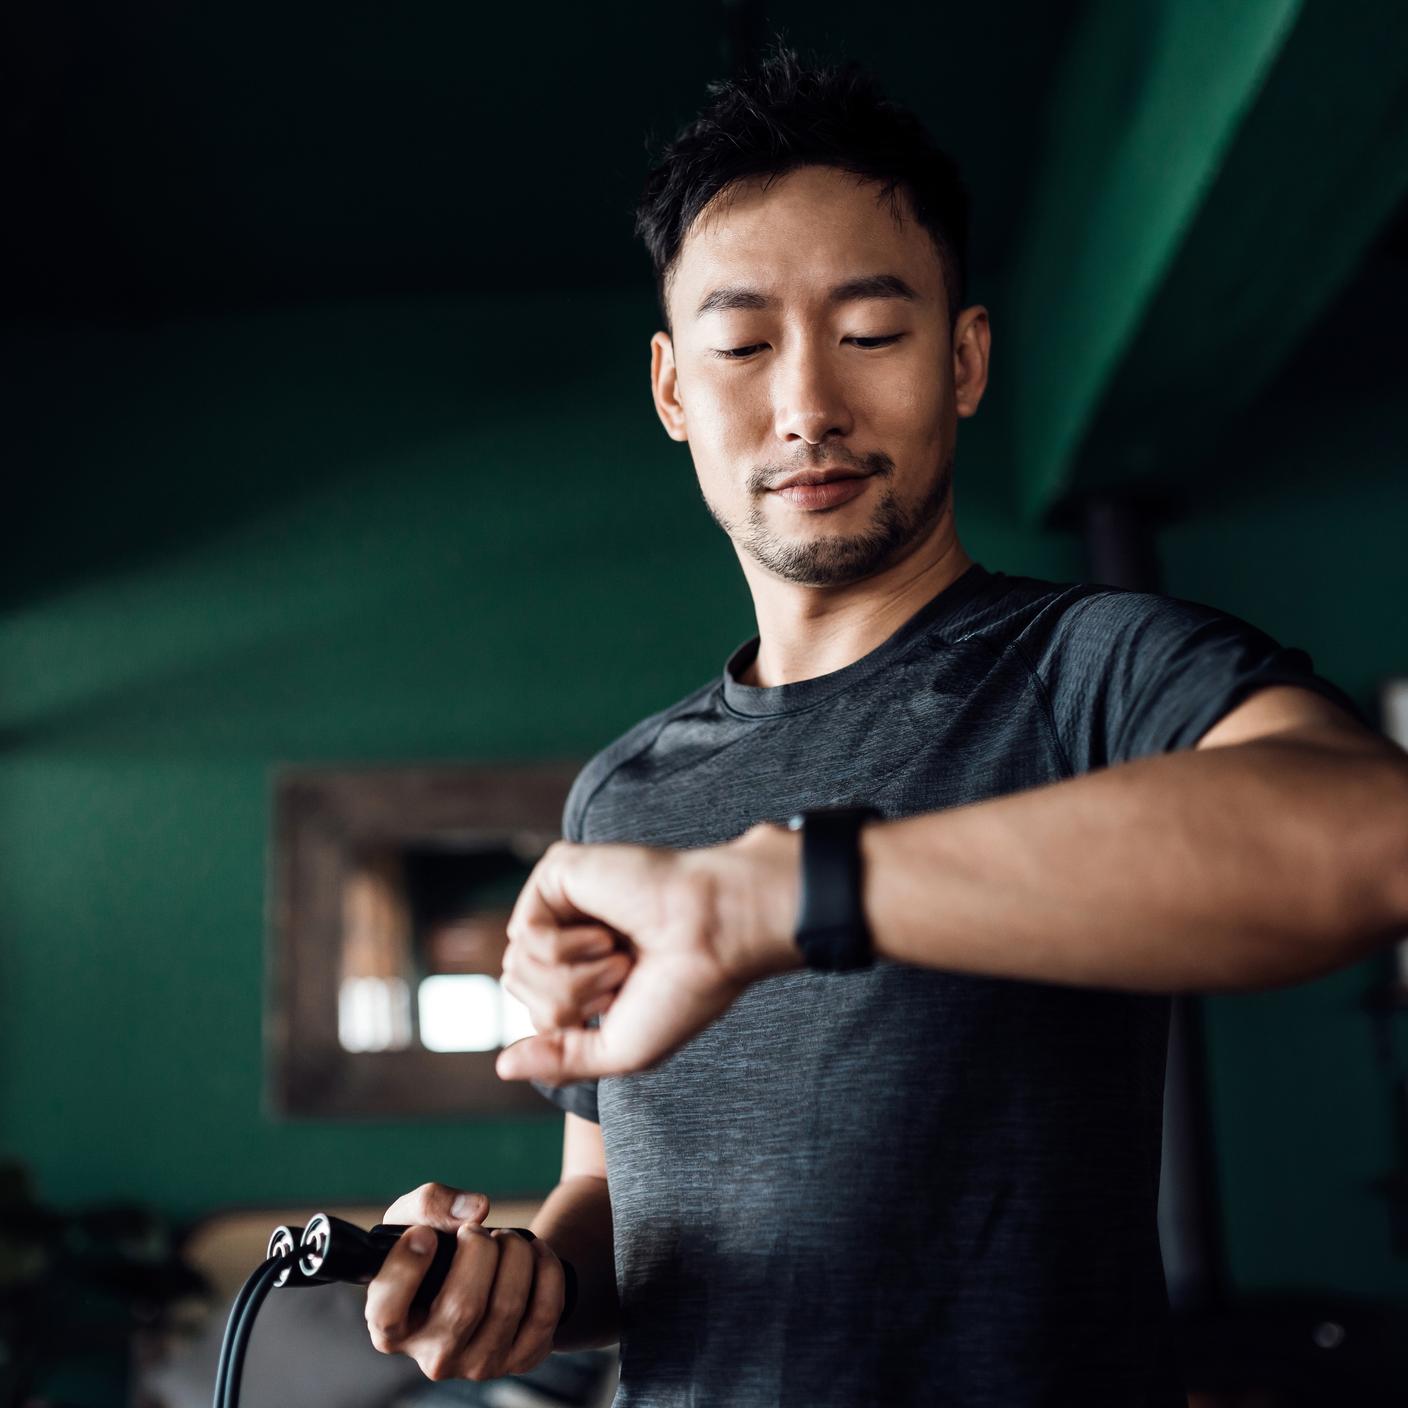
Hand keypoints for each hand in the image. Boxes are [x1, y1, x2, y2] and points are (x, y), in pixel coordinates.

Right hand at [363, 1182, 567, 1381]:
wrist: (480, 1276)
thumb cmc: (435, 1249)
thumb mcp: (413, 1219)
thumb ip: (429, 1203)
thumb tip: (475, 1210)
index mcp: (393, 1329)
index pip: (387, 1315)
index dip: (406, 1269)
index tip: (425, 1234)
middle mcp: (433, 1357)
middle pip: (464, 1307)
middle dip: (479, 1249)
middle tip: (476, 1231)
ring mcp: (479, 1364)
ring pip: (508, 1306)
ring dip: (514, 1252)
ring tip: (504, 1239)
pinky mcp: (521, 1358)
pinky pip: (546, 1312)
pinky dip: (547, 1268)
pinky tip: (533, 1251)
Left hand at [496, 822, 801, 1084]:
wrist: (713, 938)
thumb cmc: (681, 990)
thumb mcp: (620, 1049)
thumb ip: (560, 1060)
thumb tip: (502, 1067)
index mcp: (586, 965)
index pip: (535, 1008)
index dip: (570, 1022)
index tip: (625, 1000)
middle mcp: (570, 929)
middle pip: (518, 986)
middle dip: (569, 1000)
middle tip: (623, 974)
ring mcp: (563, 900)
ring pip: (516, 965)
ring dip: (575, 977)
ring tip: (619, 953)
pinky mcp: (558, 873)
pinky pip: (524, 934)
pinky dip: (568, 948)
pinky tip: (607, 932)